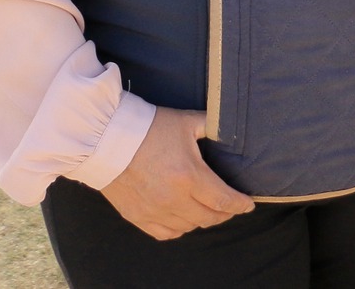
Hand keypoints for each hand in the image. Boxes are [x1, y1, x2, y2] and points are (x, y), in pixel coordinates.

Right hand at [99, 108, 254, 239]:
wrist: (105, 139)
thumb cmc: (148, 127)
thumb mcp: (185, 121)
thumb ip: (210, 126)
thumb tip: (228, 126)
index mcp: (189, 176)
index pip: (223, 200)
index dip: (239, 204)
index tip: (248, 204)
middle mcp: (173, 199)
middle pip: (209, 217)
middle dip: (225, 213)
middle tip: (230, 206)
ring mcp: (154, 211)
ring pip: (189, 227)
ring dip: (202, 220)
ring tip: (207, 209)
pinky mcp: (137, 216)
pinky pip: (165, 233)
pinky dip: (178, 228)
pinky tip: (183, 219)